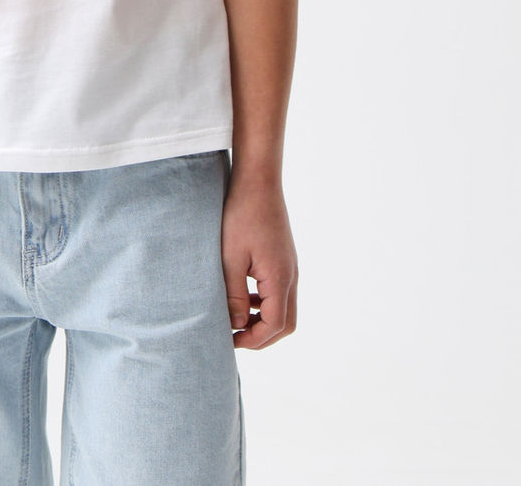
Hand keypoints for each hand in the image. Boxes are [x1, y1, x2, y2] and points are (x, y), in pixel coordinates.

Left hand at [221, 173, 297, 349]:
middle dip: (262, 336)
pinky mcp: (284, 257)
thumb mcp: (230, 258)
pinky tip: (244, 294)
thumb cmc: (241, 216)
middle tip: (235, 337)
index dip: (254, 339)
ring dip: (263, 319)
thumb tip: (236, 324)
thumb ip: (234, 294)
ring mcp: (290, 266)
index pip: (275, 326)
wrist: (258, 181)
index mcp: (280, 279)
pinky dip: (265, 302)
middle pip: (286, 323)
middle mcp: (291, 276)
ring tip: (236, 317)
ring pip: (285, 308)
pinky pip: (280, 290)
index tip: (230, 341)